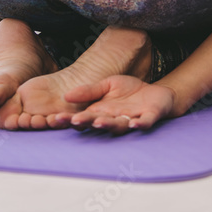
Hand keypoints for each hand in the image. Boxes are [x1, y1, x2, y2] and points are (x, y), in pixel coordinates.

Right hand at [55, 74, 174, 133]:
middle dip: (86, 123)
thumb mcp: (107, 85)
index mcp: (101, 112)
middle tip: (74, 122)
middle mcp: (114, 119)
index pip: (82, 118)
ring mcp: (131, 120)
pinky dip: (140, 124)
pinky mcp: (149, 117)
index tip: (55, 118)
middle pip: (97, 124)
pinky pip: (144, 123)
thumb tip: (66, 96)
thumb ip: (89, 91)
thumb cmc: (129, 92)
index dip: (70, 119)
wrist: (156, 92)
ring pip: (118, 126)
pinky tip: (134, 124)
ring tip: (99, 122)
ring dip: (109, 125)